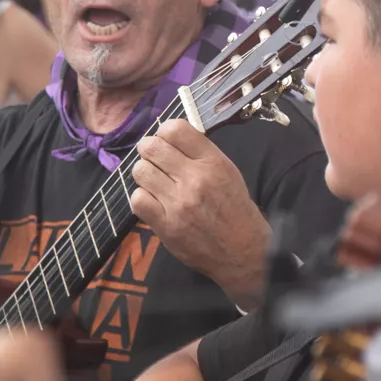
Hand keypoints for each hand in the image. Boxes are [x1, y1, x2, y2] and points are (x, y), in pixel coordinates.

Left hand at [130, 119, 270, 309]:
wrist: (242, 251)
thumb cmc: (234, 208)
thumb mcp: (227, 171)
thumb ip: (199, 152)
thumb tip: (169, 136)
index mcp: (212, 162)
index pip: (174, 129)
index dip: (164, 132)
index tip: (166, 141)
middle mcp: (194, 179)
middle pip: (151, 148)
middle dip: (149, 151)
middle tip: (154, 159)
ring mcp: (178, 203)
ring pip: (141, 171)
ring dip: (145, 174)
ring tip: (155, 182)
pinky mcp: (166, 225)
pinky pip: (138, 199)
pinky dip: (142, 198)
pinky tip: (154, 201)